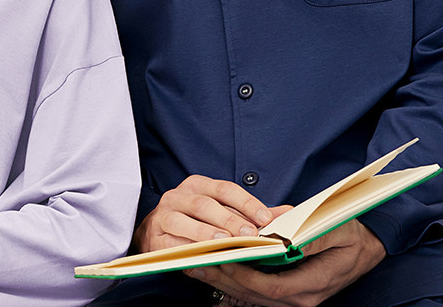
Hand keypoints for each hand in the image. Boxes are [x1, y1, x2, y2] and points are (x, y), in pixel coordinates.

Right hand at [134, 176, 289, 251]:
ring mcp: (165, 215)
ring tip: (225, 243)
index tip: (266, 219)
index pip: (225, 189)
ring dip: (207, 233)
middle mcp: (179, 195)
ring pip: (186, 221)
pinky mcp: (155, 236)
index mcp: (198, 185)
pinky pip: (171, 242)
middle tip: (249, 235)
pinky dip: (187, 249)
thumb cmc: (194, 221)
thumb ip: (251, 214)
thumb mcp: (221, 212)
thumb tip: (287, 214)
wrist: (155, 233)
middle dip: (229, 220)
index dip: (246, 203)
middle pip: (206, 205)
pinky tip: (201, 256)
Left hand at [186, 219, 385, 306]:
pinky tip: (216, 273)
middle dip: (223, 280)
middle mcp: (301, 298)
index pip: (268, 286)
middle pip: (254, 295)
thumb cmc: (351, 234)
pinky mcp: (290, 292)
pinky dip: (236, 284)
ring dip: (224, 283)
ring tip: (197, 267)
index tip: (218, 258)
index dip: (241, 274)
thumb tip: (272, 228)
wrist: (369, 247)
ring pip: (252, 297)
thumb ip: (304, 231)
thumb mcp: (333, 227)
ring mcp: (295, 298)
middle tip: (194, 263)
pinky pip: (258, 293)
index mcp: (311, 285)